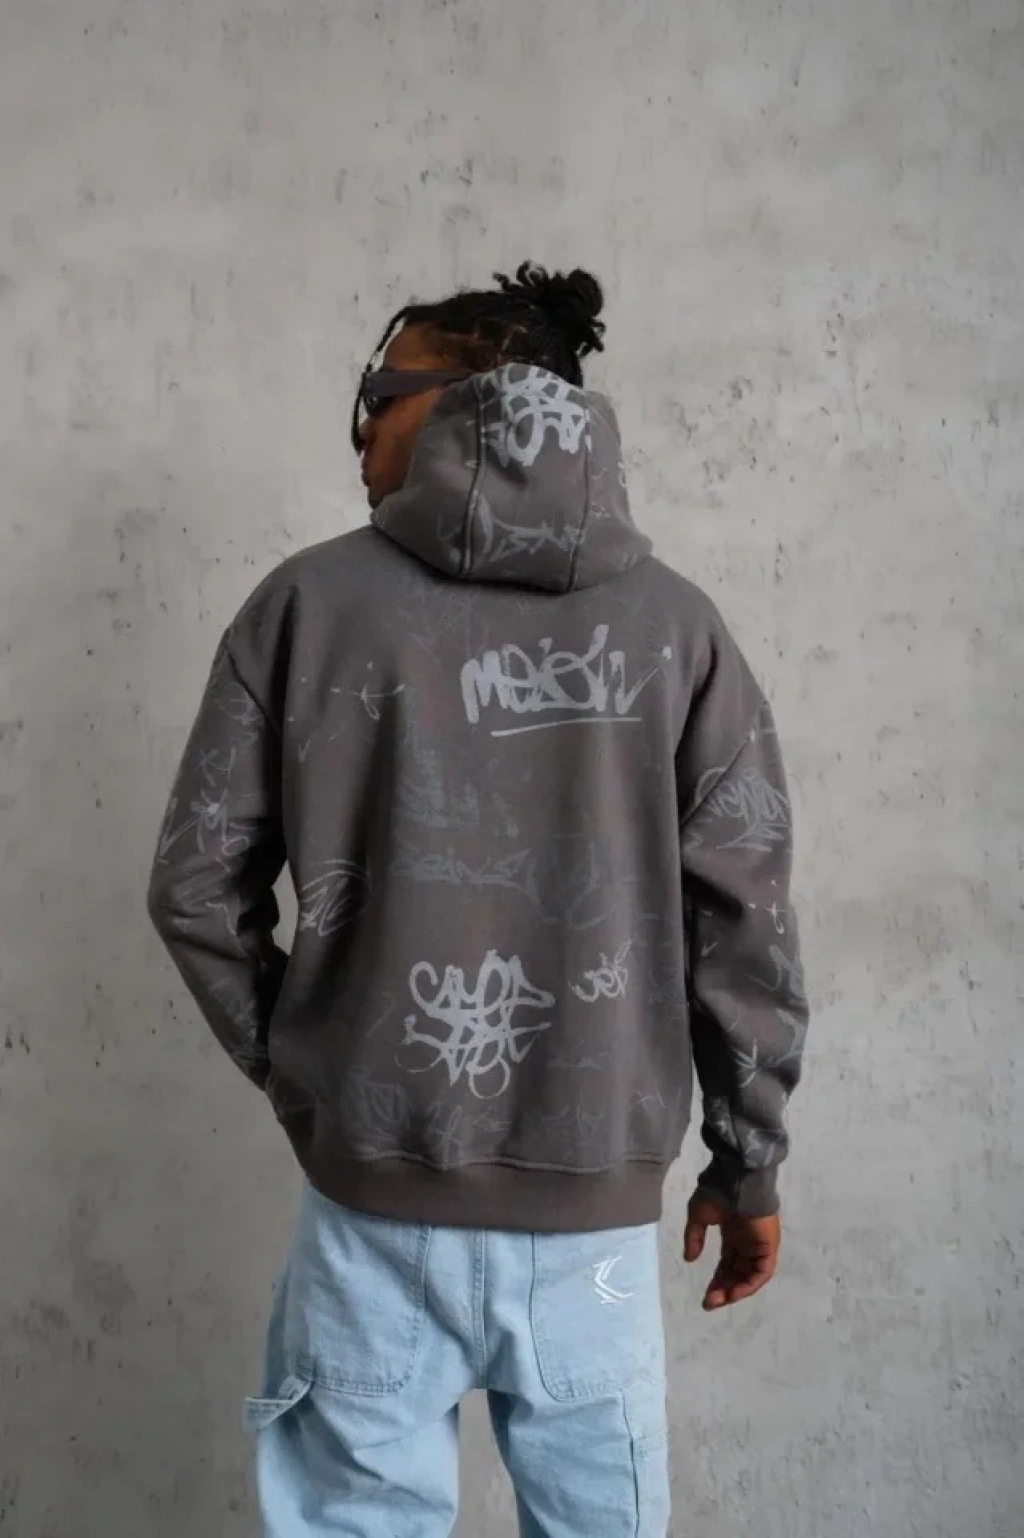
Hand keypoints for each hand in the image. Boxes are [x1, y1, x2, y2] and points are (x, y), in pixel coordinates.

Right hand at [683, 1191, 780, 1310]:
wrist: (736, 1178)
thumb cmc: (718, 1192)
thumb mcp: (698, 1215)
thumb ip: (694, 1237)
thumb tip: (689, 1259)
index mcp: (734, 1233)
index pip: (727, 1264)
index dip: (717, 1280)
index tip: (705, 1296)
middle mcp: (748, 1242)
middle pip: (737, 1273)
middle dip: (724, 1290)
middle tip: (709, 1303)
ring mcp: (759, 1245)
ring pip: (750, 1276)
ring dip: (735, 1291)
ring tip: (718, 1300)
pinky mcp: (769, 1246)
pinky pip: (762, 1272)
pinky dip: (749, 1285)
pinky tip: (734, 1294)